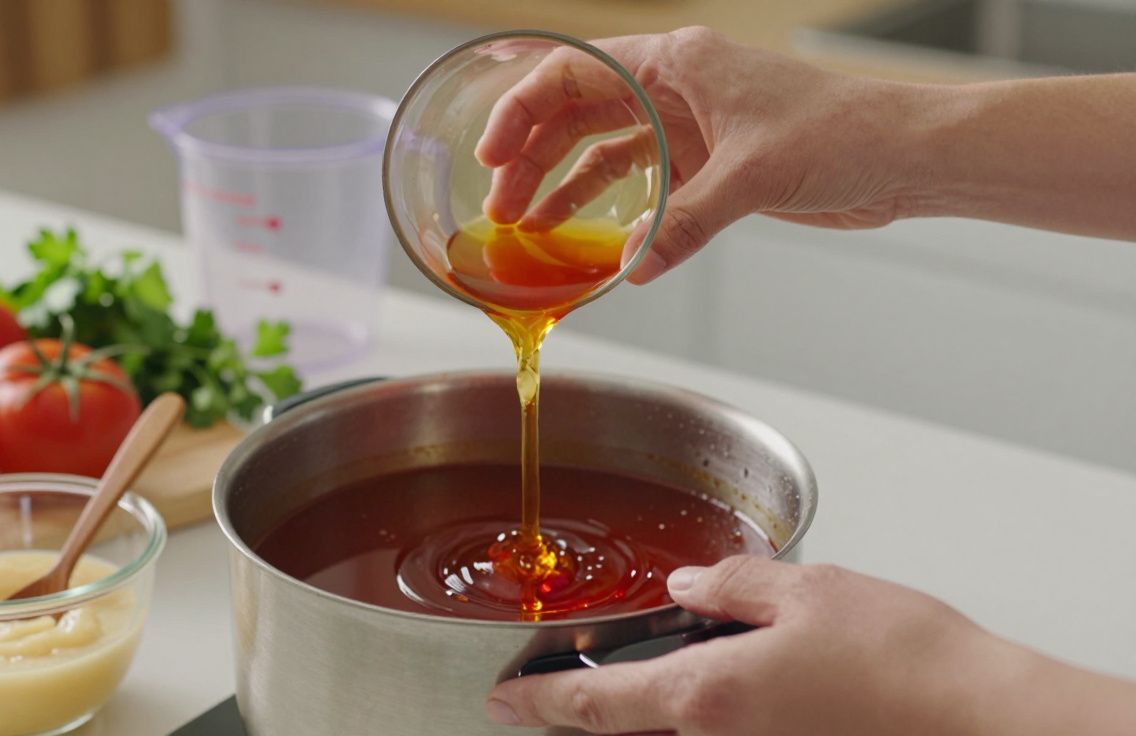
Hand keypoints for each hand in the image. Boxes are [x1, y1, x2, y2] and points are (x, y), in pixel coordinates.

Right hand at [475, 28, 929, 283]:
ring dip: (562, 184)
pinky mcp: (707, 164)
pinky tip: (592, 242)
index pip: (574, 74)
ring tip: (526, 224)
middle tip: (500, 205)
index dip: (522, 111)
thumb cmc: (845, 132)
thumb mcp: (753, 176)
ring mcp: (689, 126)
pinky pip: (641, 183)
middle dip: (531, 156)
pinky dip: (611, 210)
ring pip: (603, 148)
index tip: (491, 155)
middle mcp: (676, 88)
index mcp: (678, 63)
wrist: (903, 156)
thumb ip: (685, 222)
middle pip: (577, 113)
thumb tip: (632, 268)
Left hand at [485, 555, 1135, 735]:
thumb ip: (731, 588)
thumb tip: (688, 589)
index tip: (502, 702)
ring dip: (651, 709)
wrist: (983, 723)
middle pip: (629, 731)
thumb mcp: (806, 592)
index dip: (538, 704)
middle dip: (591, 709)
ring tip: (642, 675)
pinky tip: (729, 686)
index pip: (592, 707)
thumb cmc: (905, 661)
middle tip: (565, 682)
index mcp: (706, 697)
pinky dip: (703, 715)